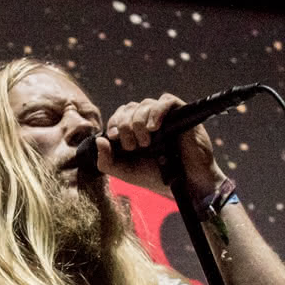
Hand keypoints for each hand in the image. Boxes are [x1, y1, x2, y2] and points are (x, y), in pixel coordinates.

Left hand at [97, 93, 224, 196]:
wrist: (185, 184)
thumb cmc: (157, 176)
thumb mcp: (125, 172)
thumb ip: (107, 161)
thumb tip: (99, 140)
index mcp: (135, 129)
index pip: (120, 115)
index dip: (114, 123)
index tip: (114, 138)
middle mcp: (149, 120)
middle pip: (130, 108)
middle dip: (126, 125)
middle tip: (132, 146)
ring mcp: (165, 116)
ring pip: (145, 103)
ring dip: (139, 121)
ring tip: (146, 142)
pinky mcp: (181, 114)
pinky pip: (166, 101)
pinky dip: (157, 111)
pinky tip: (154, 127)